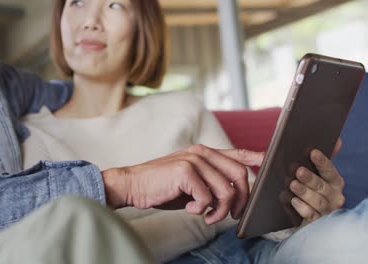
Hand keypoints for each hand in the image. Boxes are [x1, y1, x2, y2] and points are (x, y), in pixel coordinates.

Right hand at [102, 145, 263, 224]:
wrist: (134, 185)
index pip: (236, 153)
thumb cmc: (162, 187)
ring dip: (220, 211)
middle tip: (232, 215)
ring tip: (207, 216)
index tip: (267, 160)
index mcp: (203, 153)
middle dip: (241, 200)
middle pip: (240, 174)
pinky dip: (201, 210)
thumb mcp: (191, 183)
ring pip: (226, 190)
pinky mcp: (185, 171)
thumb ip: (210, 183)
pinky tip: (191, 209)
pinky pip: (207, 198)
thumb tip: (232, 197)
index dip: (254, 157)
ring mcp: (194, 160)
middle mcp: (201, 153)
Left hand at [290, 139, 344, 222]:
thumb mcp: (305, 174)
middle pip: (322, 186)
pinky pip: (311, 215)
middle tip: (298, 171)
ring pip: (318, 201)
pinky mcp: (316, 222)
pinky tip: (293, 201)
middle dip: (310, 178)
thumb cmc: (302, 188)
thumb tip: (329, 142)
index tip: (312, 152)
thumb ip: (311, 160)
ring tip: (293, 184)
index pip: (329, 170)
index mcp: (333, 181)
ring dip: (305, 192)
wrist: (294, 215)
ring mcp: (327, 210)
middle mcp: (334, 196)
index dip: (322, 161)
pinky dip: (303, 208)